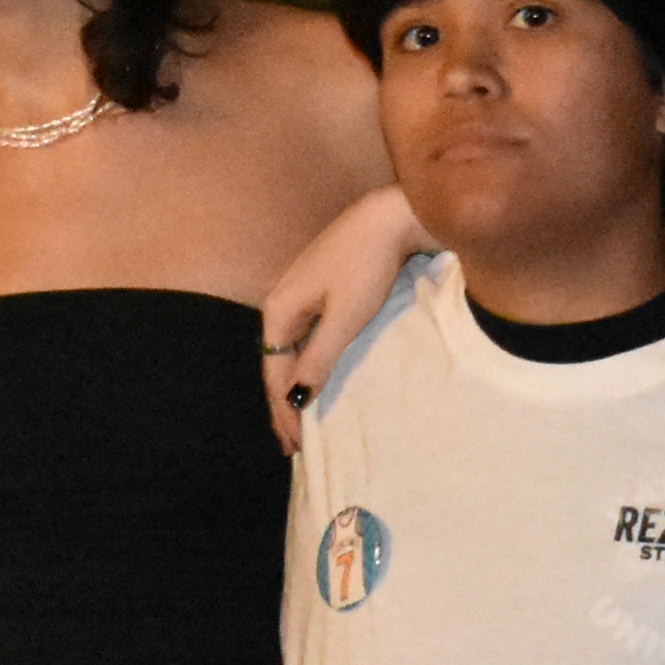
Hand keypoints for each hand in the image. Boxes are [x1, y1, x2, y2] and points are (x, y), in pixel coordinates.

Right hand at [259, 188, 431, 453]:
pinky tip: (312, 377)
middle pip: (276, 365)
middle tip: (294, 446)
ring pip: (289, 353)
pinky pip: (302, 339)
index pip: (275, 375)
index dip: (285, 412)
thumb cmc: (367, 266)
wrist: (389, 218)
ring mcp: (297, 295)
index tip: (297, 446)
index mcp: (279, 310)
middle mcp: (280, 303)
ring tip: (300, 419)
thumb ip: (319, 358)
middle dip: (284, 406)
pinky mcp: (317, 289)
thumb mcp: (344, 318)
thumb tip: (297, 398)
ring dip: (294, 387)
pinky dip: (305, 365)